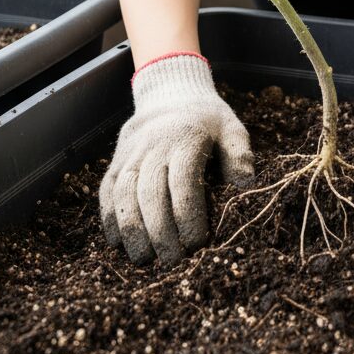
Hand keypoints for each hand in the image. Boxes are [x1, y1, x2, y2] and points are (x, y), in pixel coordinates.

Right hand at [99, 51, 254, 264]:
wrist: (170, 92)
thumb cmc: (206, 119)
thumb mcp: (230, 127)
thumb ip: (239, 153)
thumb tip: (247, 183)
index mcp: (186, 139)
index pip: (183, 181)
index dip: (187, 216)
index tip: (196, 244)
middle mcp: (154, 146)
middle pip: (150, 192)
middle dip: (159, 231)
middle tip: (171, 261)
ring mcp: (131, 153)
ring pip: (124, 193)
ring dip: (131, 229)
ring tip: (143, 259)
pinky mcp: (116, 160)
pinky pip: (107, 190)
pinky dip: (109, 217)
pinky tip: (117, 242)